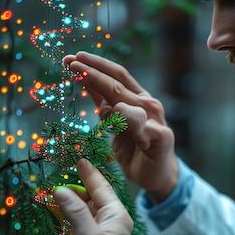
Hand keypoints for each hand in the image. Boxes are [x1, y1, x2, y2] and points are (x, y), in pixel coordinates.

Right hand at [54, 158, 132, 234]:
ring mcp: (99, 234)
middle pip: (94, 197)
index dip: (90, 173)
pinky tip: (56, 208)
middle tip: (62, 170)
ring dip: (71, 198)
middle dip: (79, 184)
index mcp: (117, 217)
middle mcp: (111, 223)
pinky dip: (67, 212)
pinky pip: (77, 221)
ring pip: (85, 208)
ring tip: (55, 187)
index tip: (79, 159)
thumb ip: (75, 211)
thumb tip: (61, 190)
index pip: (103, 188)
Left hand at [63, 51, 178, 202]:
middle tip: (72, 64)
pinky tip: (117, 118)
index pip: (115, 75)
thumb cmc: (135, 149)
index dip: (95, 65)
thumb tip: (86, 83)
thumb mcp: (115, 124)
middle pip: (117, 84)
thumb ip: (105, 105)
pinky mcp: (162, 137)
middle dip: (93, 72)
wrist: (155, 176)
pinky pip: (143, 127)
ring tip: (83, 80)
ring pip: (129, 103)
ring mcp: (156, 119)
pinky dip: (130, 122)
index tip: (72, 58)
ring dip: (106, 92)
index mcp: (136, 98)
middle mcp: (147, 104)